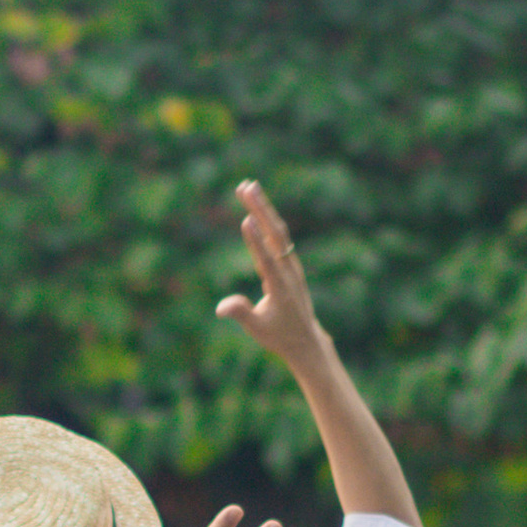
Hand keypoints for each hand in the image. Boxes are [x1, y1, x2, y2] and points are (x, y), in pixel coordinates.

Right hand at [215, 182, 325, 370]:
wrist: (305, 339)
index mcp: (280, 287)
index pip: (266, 259)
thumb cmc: (279, 335)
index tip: (246, 219)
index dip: (255, 240)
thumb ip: (241, 314)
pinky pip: (278, 235)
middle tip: (245, 187)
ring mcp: (291, 264)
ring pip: (277, 230)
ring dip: (263, 208)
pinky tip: (257, 206)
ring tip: (247, 187)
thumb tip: (221, 307)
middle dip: (260, 210)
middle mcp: (288, 271)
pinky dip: (267, 218)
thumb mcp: (258, 329)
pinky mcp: (289, 262)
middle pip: (275, 234)